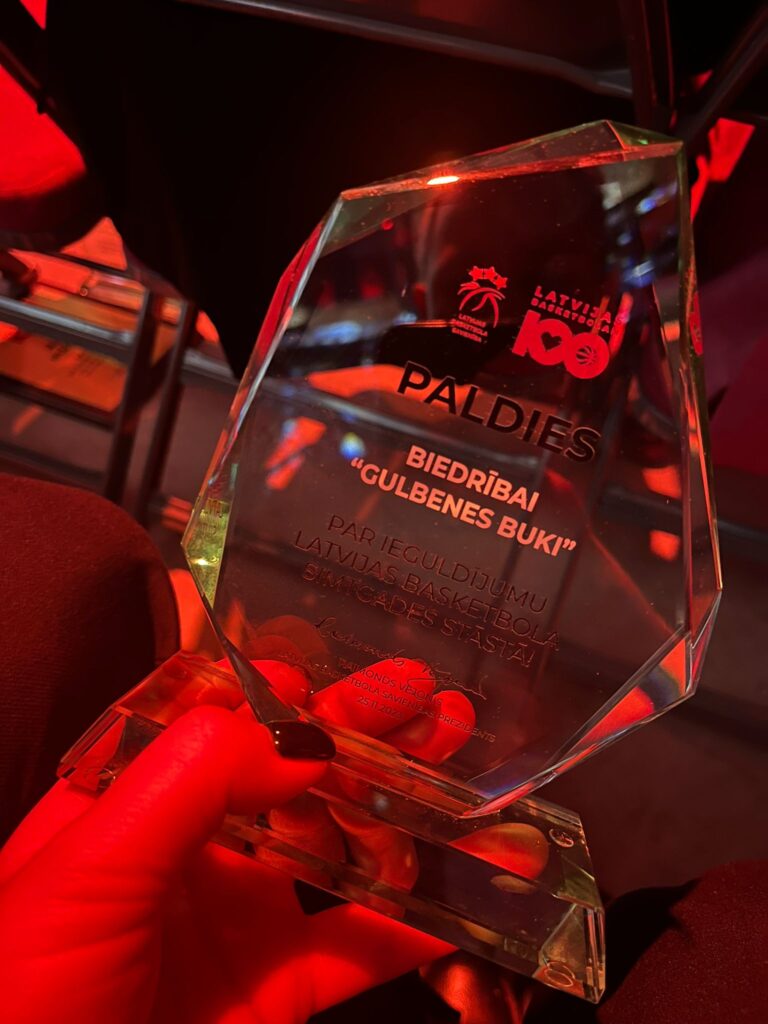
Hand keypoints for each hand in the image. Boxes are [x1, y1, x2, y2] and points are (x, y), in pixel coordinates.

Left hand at [0, 703, 450, 1023]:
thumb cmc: (20, 995)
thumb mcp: (87, 870)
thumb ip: (187, 782)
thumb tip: (304, 738)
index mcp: (127, 800)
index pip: (207, 722)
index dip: (271, 692)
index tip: (325, 675)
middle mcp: (189, 848)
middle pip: (288, 772)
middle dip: (360, 732)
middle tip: (428, 699)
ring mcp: (236, 919)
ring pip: (336, 847)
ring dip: (403, 810)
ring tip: (464, 774)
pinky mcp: (275, 991)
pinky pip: (358, 949)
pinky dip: (416, 923)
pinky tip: (468, 895)